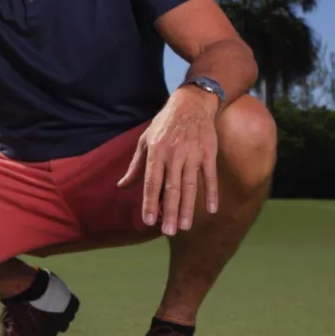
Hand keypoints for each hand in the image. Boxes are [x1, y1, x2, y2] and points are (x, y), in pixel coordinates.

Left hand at [117, 89, 219, 233]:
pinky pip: (210, 177)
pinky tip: (211, 210)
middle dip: (169, 212)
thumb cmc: (164, 124)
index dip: (149, 202)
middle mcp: (174, 154)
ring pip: (190, 186)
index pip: (152, 182)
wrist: (192, 103)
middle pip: (171, 188)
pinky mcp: (209, 153)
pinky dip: (212, 193)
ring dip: (188, 208)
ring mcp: (193, 154)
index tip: (148, 221)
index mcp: (156, 152)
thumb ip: (135, 166)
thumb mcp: (145, 140)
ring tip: (185, 227)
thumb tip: (122, 186)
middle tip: (168, 232)